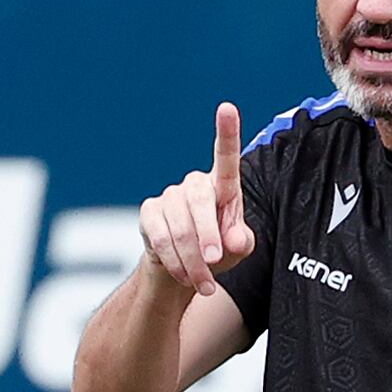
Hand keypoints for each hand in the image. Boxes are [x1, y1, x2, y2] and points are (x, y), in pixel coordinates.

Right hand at [138, 101, 256, 298]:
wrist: (183, 272)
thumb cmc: (217, 253)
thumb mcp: (238, 251)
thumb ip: (242, 242)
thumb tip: (234, 240)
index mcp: (222, 187)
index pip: (225, 157)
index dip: (226, 132)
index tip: (227, 108)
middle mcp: (194, 185)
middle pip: (200, 201)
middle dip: (207, 235)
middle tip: (215, 262)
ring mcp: (169, 197)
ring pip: (179, 227)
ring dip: (192, 260)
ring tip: (203, 283)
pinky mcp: (149, 213)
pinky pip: (160, 237)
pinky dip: (175, 261)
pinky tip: (184, 275)